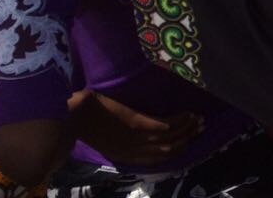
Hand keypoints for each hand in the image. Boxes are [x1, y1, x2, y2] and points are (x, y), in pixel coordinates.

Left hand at [75, 93, 202, 167]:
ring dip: (187, 128)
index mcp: (125, 157)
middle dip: (186, 140)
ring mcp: (136, 138)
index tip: (188, 141)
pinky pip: (165, 125)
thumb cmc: (84, 121)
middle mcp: (134, 151)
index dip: (175, 151)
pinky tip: (187, 112)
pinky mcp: (137, 123)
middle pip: (167, 150)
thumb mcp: (104, 139)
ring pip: (170, 138)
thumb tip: (139, 136)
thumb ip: (122, 142)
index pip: (156, 160)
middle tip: (200, 128)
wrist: (73, 113)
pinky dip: (179, 120)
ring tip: (198, 119)